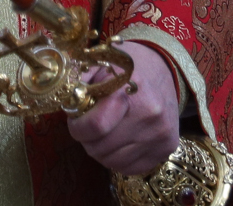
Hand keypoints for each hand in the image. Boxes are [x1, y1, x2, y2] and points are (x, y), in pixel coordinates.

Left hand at [66, 41, 180, 177]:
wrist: (164, 70)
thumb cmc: (126, 68)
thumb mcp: (100, 65)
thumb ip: (80, 84)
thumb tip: (65, 104)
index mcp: (130, 90)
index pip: (95, 126)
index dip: (77, 126)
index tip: (76, 119)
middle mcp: (150, 115)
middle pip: (100, 148)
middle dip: (87, 139)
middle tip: (89, 125)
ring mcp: (161, 134)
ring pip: (113, 162)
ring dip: (101, 150)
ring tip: (105, 132)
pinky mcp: (167, 148)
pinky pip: (130, 168)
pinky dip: (118, 158)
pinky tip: (120, 140)